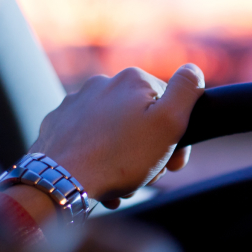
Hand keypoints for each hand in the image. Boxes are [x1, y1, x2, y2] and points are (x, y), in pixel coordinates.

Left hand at [29, 64, 204, 203]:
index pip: (169, 104)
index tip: (171, 162)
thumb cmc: (119, 158)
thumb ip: (186, 90)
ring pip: (115, 131)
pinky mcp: (58, 124)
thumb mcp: (168, 123)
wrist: (62, 182)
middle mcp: (102, 84)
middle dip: (147, 149)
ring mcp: (76, 103)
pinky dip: (97, 158)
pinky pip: (88, 140)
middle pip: (140, 119)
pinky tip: (99, 177)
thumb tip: (193, 69)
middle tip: (145, 175)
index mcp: (133, 79)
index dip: (175, 135)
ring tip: (120, 182)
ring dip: (122, 157)